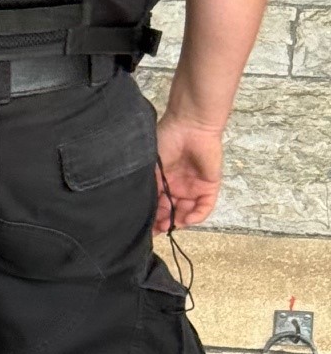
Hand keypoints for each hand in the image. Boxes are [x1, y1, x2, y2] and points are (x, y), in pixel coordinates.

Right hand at [154, 110, 223, 232]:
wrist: (190, 126)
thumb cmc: (166, 139)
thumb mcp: (150, 166)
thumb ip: (149, 187)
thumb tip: (143, 208)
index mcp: (162, 180)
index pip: (157, 204)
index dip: (151, 215)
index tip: (144, 226)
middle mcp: (177, 186)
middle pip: (171, 211)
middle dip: (163, 221)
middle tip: (157, 227)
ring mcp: (193, 187)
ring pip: (186, 212)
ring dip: (178, 221)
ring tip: (170, 224)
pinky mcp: (209, 187)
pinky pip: (204, 207)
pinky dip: (196, 216)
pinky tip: (185, 219)